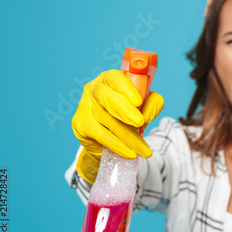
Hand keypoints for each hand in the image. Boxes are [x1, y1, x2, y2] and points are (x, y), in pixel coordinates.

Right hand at [71, 69, 163, 183]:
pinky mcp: (80, 124)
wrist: (107, 140)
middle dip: (125, 110)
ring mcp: (85, 106)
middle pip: (107, 96)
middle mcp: (94, 89)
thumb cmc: (127, 116)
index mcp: (110, 79)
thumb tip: (148, 113)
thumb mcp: (144, 107)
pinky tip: (130, 153)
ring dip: (129, 137)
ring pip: (109, 120)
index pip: (115, 77)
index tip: (138, 101)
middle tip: (140, 122)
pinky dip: (118, 146)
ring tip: (144, 150)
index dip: (126, 88)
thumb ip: (152, 104)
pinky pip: (101, 136)